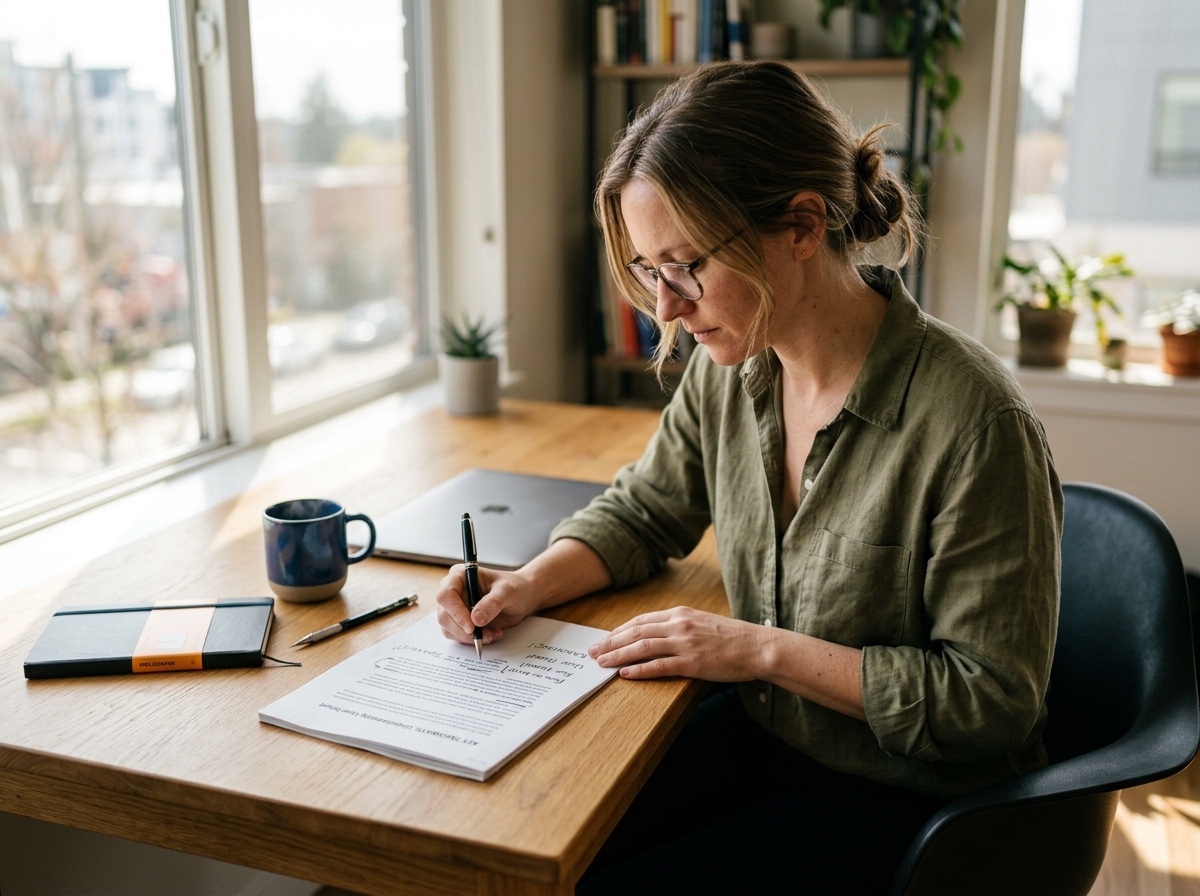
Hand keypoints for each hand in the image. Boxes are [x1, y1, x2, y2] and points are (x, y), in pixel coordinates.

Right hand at [434, 565, 539, 646]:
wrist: (521, 598)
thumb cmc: (514, 588)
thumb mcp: (507, 592)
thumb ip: (492, 603)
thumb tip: (476, 619)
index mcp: (460, 576)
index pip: (446, 595)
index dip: (456, 612)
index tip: (471, 626)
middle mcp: (452, 591)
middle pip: (444, 615)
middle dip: (464, 630)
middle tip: (486, 635)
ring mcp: (454, 608)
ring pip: (449, 629)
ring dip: (469, 637)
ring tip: (493, 634)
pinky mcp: (459, 622)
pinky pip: (457, 636)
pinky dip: (472, 640)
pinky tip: (490, 634)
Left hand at [588, 607, 765, 680]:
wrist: (757, 646)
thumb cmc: (731, 637)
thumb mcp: (701, 622)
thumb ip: (679, 626)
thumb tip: (655, 635)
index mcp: (680, 613)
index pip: (640, 620)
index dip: (618, 631)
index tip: (603, 639)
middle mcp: (679, 625)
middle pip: (635, 632)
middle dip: (610, 642)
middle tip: (592, 652)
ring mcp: (685, 643)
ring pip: (642, 647)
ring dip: (618, 655)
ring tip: (601, 663)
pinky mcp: (692, 663)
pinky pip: (659, 666)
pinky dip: (639, 670)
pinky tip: (625, 674)